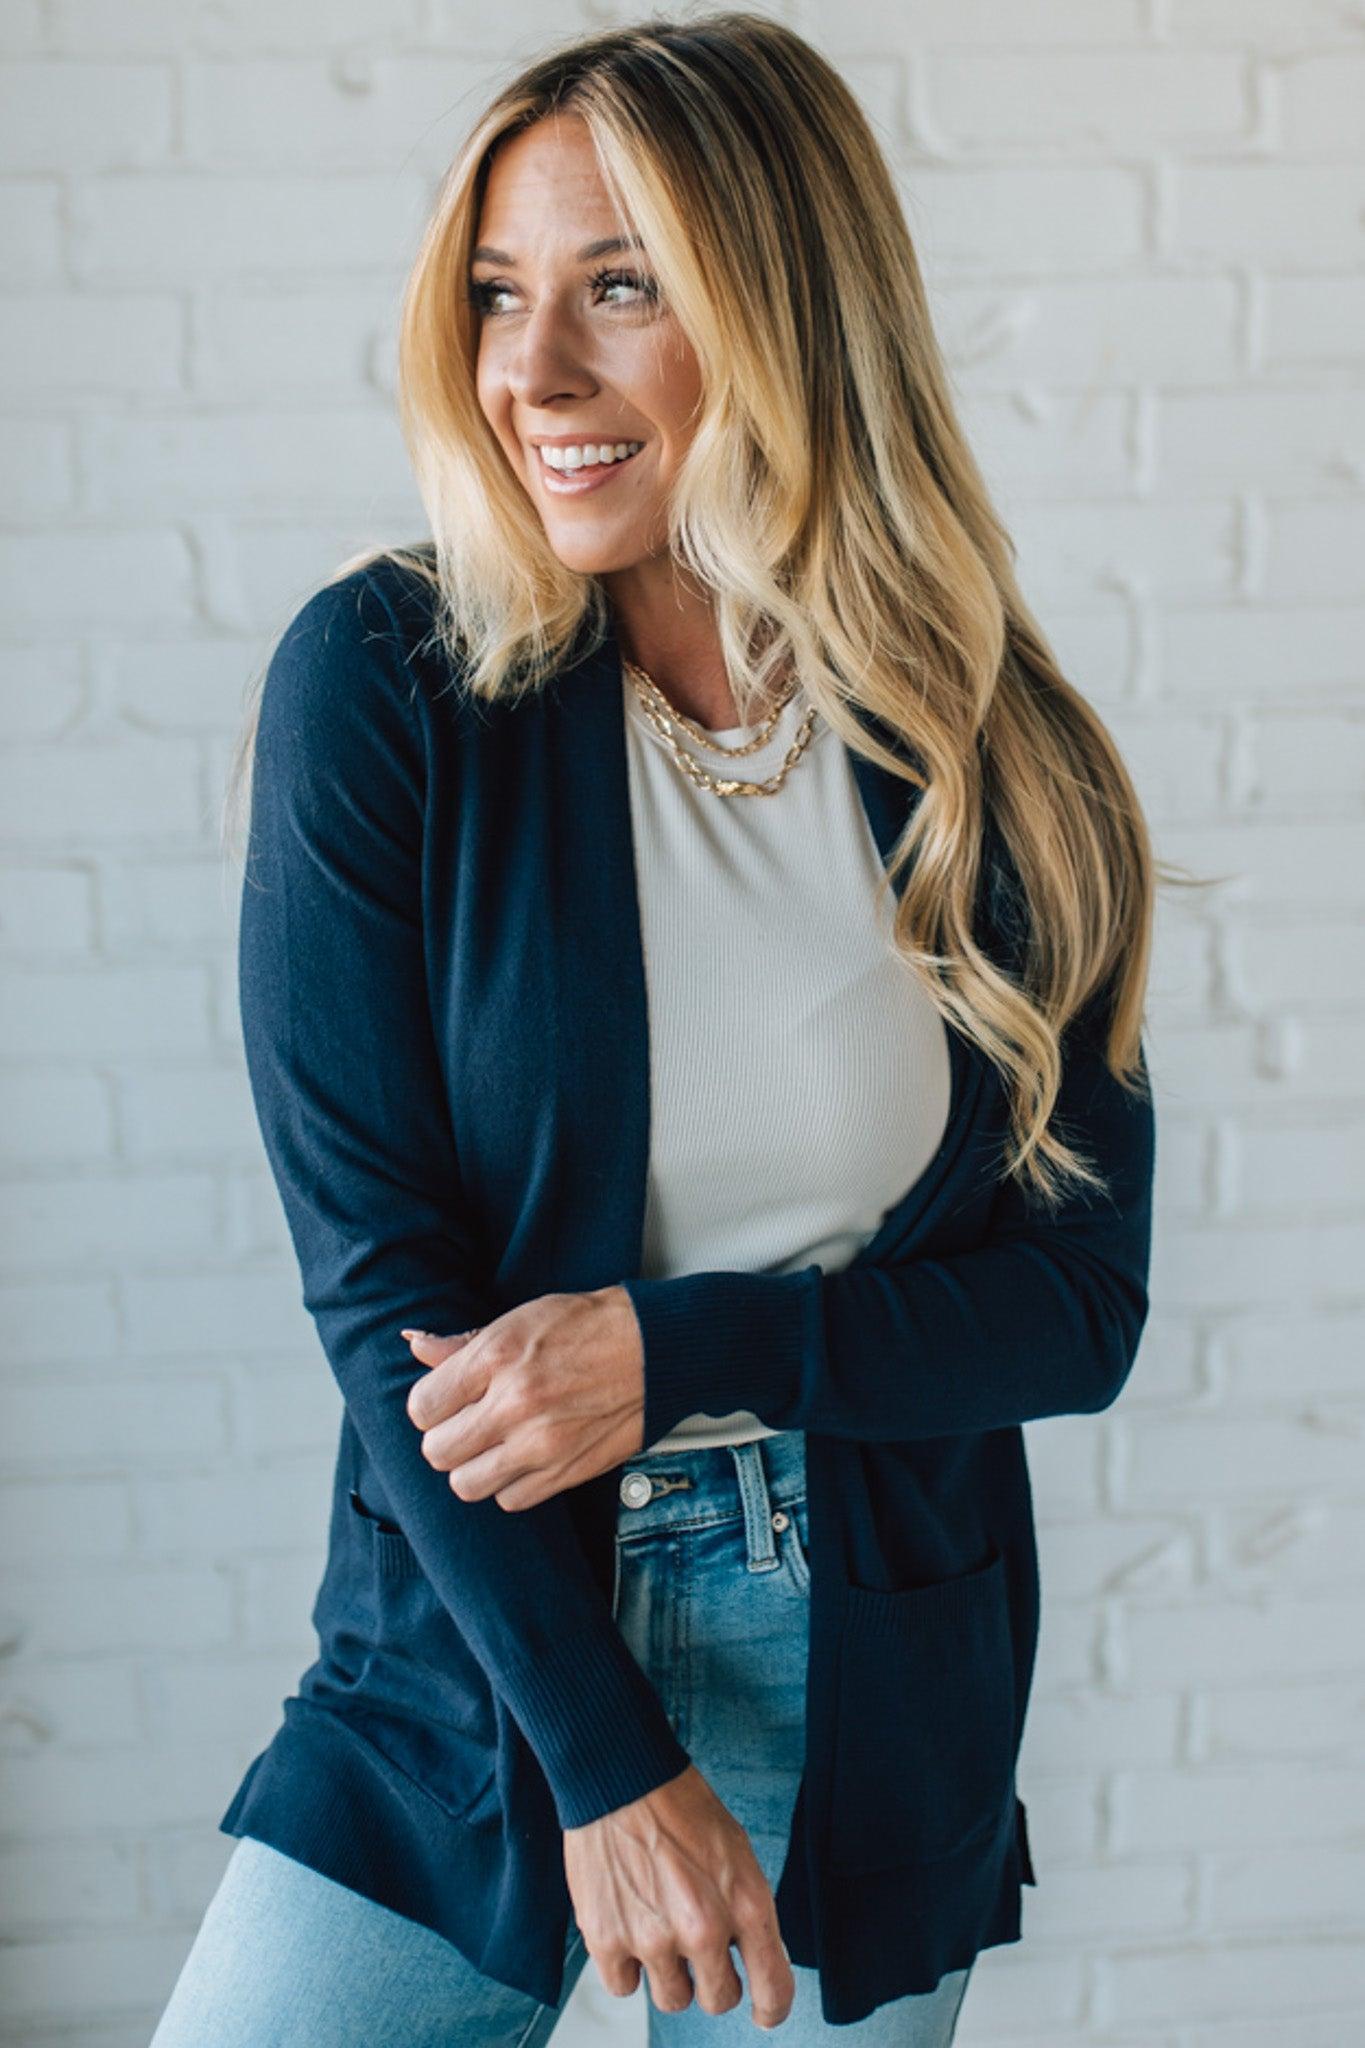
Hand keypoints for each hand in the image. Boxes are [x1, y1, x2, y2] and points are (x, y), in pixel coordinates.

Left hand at [400, 1286, 645, 1510]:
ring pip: (466, 1484)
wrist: (655, 1348)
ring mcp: (541, 1443)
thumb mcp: (519, 1318)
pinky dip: (510, 1484)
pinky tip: (523, 1457)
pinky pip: (510, 1500)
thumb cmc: (588, 1327)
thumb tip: (417, 1348)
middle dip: (446, 1437)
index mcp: (497, 1356)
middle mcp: (515, 1403)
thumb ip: (463, 1343)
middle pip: (437, 1451)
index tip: (446, 1401)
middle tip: (467, 1423)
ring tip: (492, 1444)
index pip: (423, 1408)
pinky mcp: (566, 1471)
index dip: (430, 1406)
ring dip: (473, 1467)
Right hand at [563, 1764, 795, 2030]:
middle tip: (696, 1945)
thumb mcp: (737, 1853)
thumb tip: (750, 1956)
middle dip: (712, 1979)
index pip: (774, 1989)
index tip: (765, 2013)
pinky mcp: (607, 1940)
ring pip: (672, 1999)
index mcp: (745, 1903)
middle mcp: (703, 1929)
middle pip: (718, 2000)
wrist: (622, 1778)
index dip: (772, 2010)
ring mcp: (653, 1939)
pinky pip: (624, 1987)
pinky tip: (628, 1926)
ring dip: (669, 1973)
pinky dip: (626, 1966)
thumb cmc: (680, 1807)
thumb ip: (746, 1910)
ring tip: (658, 1926)